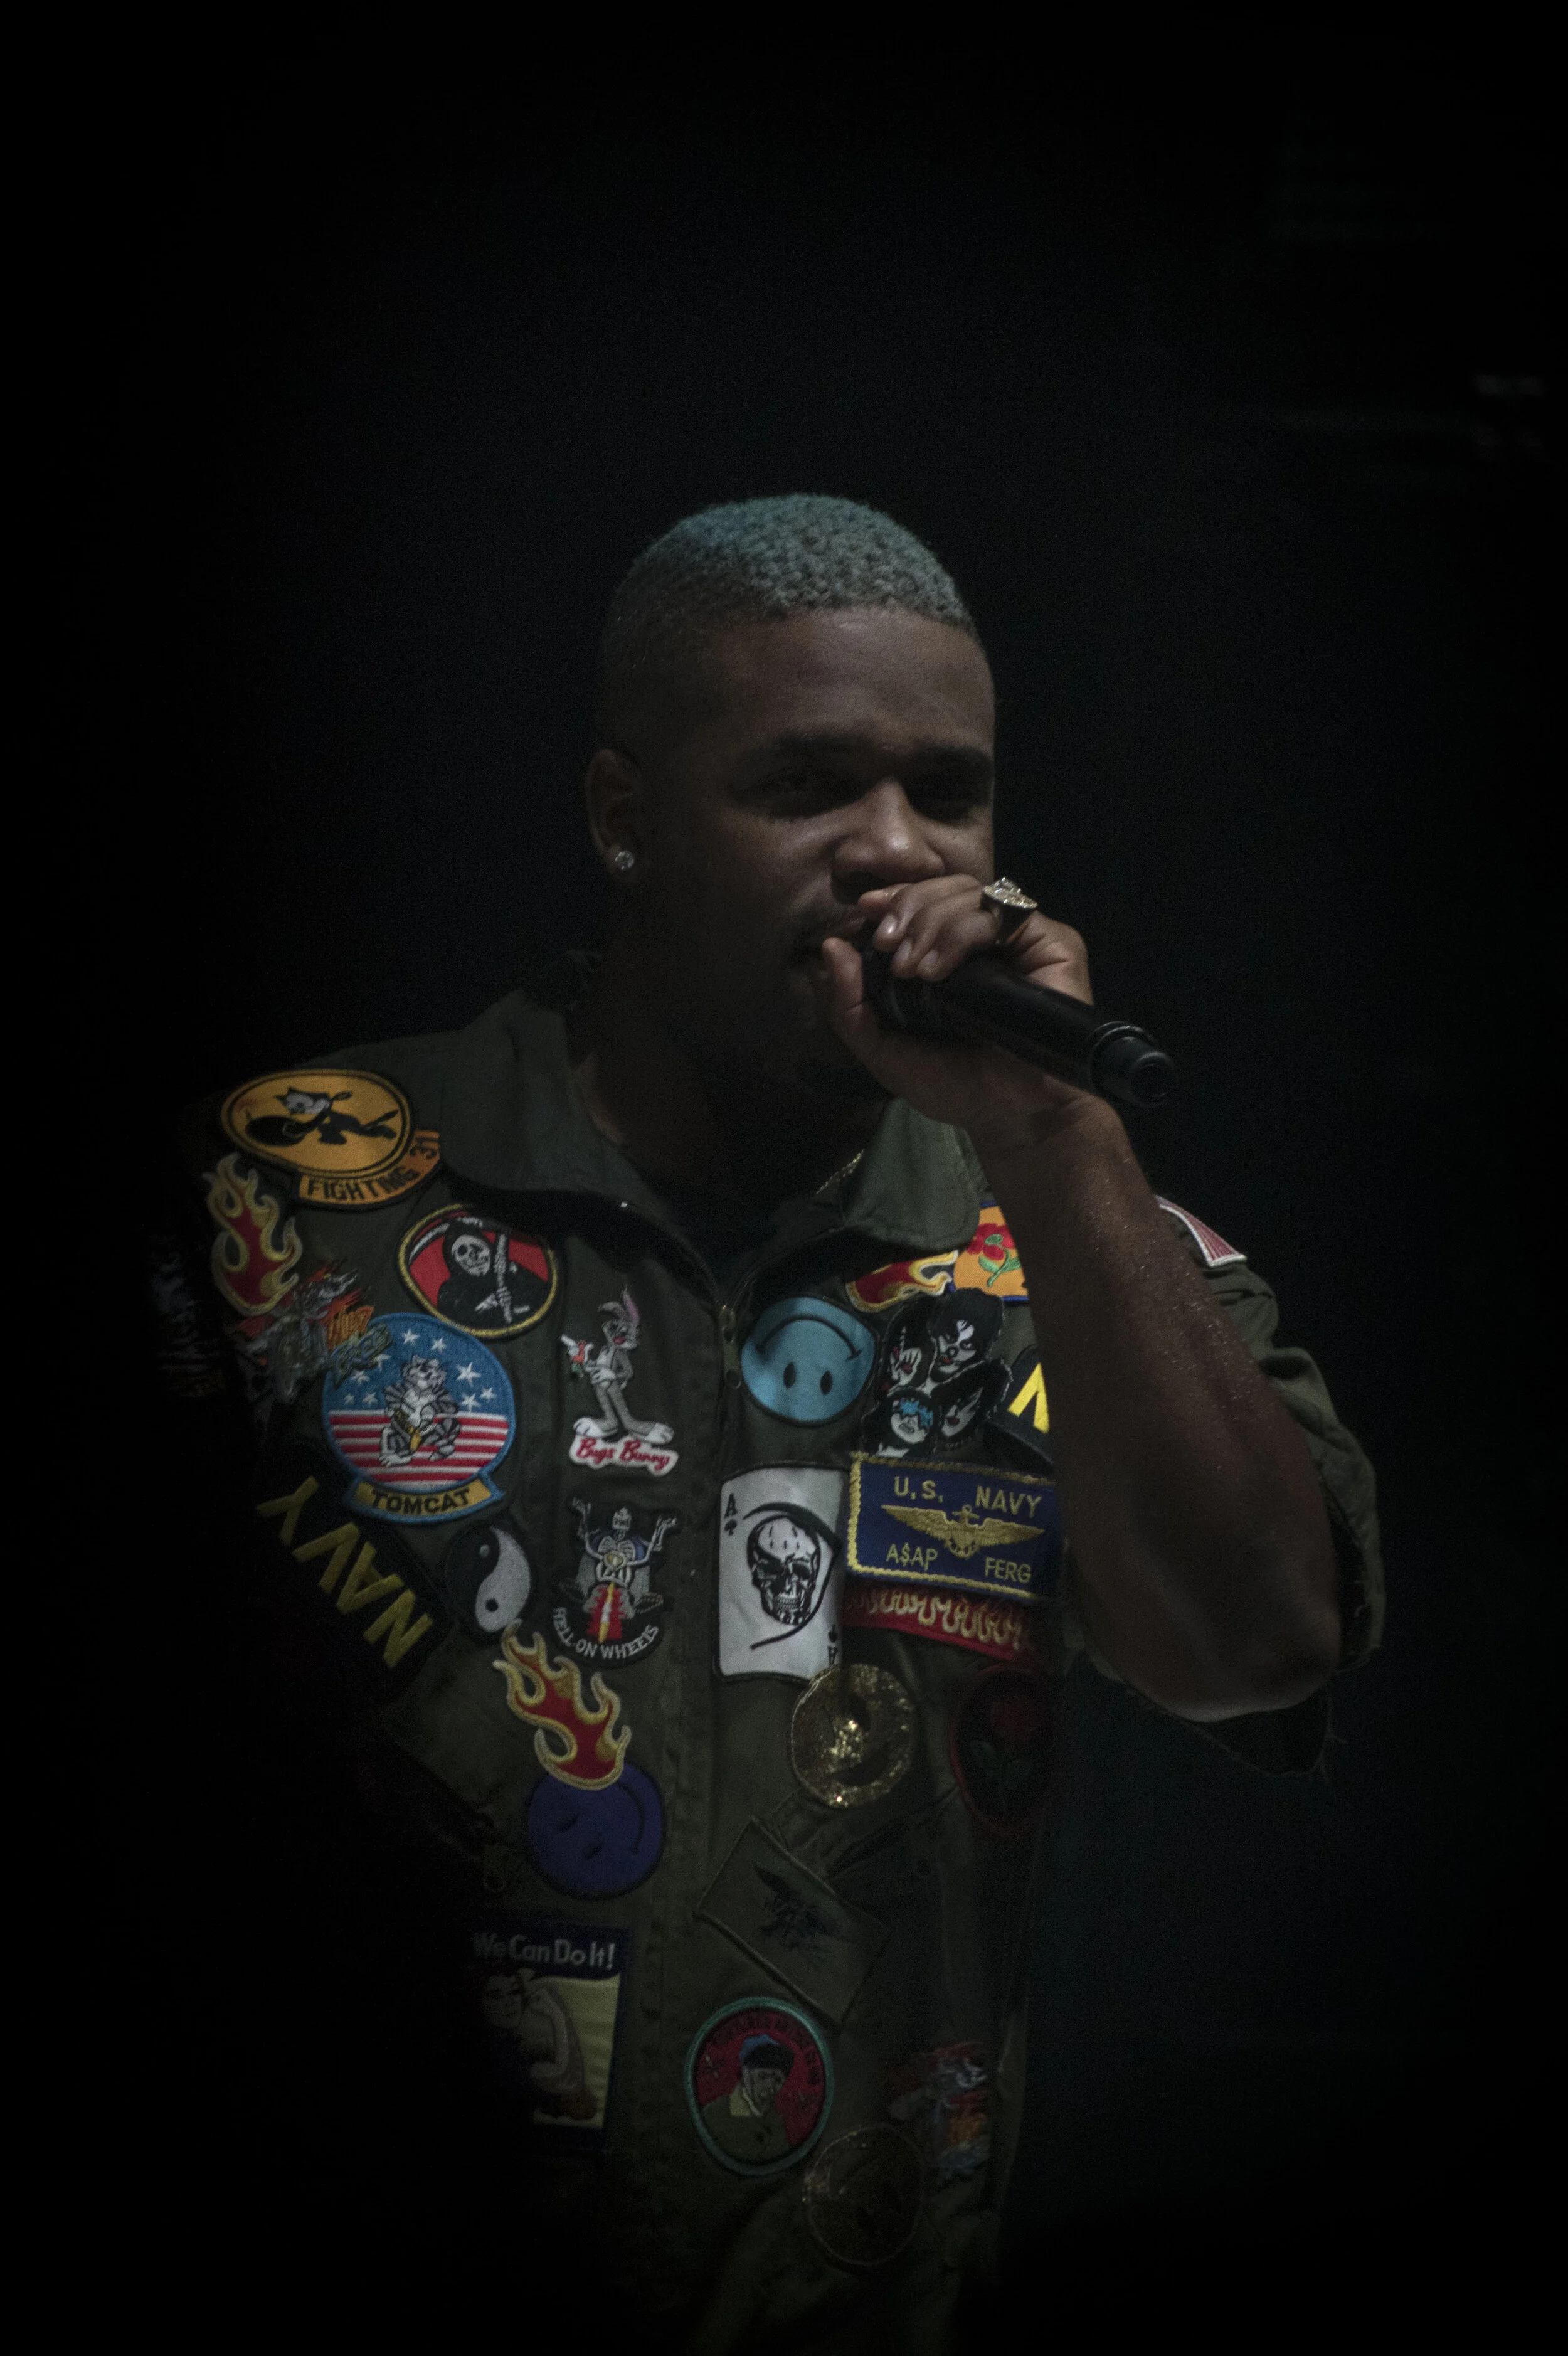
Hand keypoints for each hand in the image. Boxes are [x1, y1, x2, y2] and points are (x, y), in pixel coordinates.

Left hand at [815, 876, 1118, 1158]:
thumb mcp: (884, 1050)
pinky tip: (937, 971)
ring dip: (930, 922)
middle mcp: (987, 940)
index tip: (866, 911)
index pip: (925, 899)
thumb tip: (831, 946)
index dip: (896, 895)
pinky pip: (1003, 914)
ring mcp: (1020, 939)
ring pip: (971, 893)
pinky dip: (960, 934)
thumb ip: (848, 1006)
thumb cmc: (954, 1086)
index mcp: (951, 952)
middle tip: (888, 947)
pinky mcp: (1051, 943)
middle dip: (908, 907)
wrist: (1009, 1117)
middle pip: (945, 887)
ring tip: (912, 970)